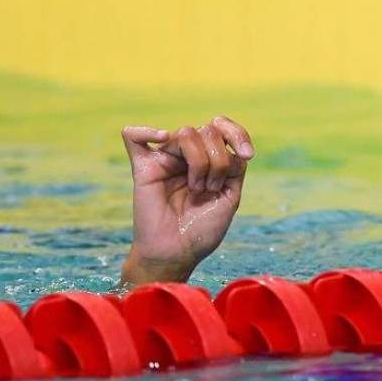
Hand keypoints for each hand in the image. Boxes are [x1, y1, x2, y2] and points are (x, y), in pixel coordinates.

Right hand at [120, 117, 253, 286]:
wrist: (178, 253)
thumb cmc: (202, 229)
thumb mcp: (230, 196)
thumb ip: (234, 166)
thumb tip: (229, 146)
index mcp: (210, 159)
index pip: (222, 127)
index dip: (238, 134)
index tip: (248, 155)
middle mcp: (188, 155)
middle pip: (208, 131)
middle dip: (218, 161)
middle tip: (211, 189)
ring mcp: (166, 159)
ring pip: (186, 133)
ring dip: (200, 162)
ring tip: (197, 189)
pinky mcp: (143, 168)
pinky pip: (133, 137)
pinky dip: (144, 131)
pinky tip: (162, 138)